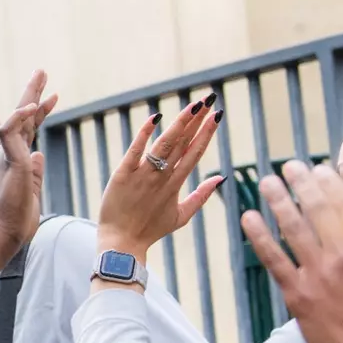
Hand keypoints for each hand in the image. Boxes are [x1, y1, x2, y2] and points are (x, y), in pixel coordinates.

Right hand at [0, 71, 58, 252]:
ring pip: (16, 117)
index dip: (41, 112)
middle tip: (42, 71)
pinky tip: (34, 105)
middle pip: (22, 116)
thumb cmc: (16, 219)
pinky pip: (9, 130)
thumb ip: (34, 171)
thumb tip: (40, 154)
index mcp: (14, 160)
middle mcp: (7, 153)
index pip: (29, 129)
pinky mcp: (8, 160)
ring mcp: (6, 155)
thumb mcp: (31, 190)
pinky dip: (20, 116)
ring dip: (29, 95)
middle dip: (33, 92)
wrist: (4, 234)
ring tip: (41, 76)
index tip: (54, 96)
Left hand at [95, 96, 223, 261]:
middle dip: (197, 120)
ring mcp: (143, 175)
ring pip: (165, 144)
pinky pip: (135, 151)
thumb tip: (220, 178)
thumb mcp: (181, 216)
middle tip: (209, 99)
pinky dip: (144, 135)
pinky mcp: (123, 174)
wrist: (122, 243)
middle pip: (183, 143)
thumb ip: (201, 196)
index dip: (207, 132)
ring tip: (193, 106)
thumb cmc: (150, 230)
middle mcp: (162, 177)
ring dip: (180, 124)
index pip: (195, 152)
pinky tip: (155, 118)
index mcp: (176, 184)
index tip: (217, 114)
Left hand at [240, 161, 342, 342]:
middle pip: (318, 210)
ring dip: (279, 201)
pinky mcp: (298, 296)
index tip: (321, 168)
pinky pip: (273, 260)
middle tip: (290, 166)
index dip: (332, 184)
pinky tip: (248, 218)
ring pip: (293, 229)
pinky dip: (259, 238)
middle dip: (302, 184)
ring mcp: (318, 276)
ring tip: (268, 181)